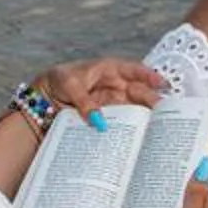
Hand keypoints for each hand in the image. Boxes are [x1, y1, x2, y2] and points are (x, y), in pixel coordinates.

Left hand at [35, 58, 165, 124]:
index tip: (162, 84)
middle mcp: (115, 85)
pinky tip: (136, 138)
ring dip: (143, 118)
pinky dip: (128, 129)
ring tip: (155, 129)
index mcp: (109, 69)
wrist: (44, 98)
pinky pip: (120, 122)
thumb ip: (85, 102)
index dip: (149, 76)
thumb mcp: (70, 86)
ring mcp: (112, 102)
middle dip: (152, 101)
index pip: (134, 71)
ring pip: (133, 109)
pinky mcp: (106, 117)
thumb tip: (99, 121)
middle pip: (138, 92)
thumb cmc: (58, 81)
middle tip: (163, 113)